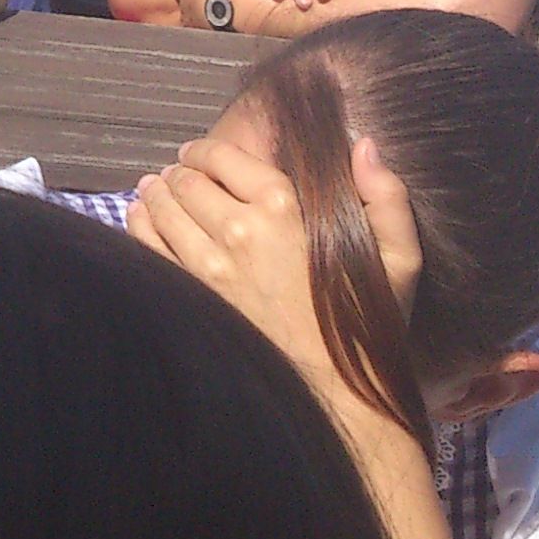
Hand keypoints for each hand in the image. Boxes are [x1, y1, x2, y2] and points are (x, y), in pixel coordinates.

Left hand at [128, 130, 419, 406]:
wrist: (337, 393)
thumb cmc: (367, 323)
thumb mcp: (399, 258)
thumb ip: (385, 196)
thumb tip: (364, 145)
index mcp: (285, 209)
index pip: (224, 158)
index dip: (205, 150)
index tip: (198, 152)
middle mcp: (239, 230)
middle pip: (187, 181)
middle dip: (180, 172)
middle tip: (177, 173)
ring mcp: (209, 266)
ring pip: (163, 209)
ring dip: (156, 193)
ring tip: (154, 187)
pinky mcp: (193, 295)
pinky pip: (149, 246)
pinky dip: (139, 224)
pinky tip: (141, 216)